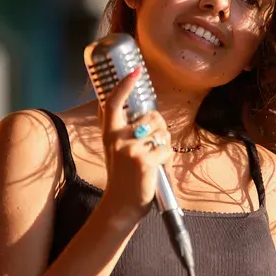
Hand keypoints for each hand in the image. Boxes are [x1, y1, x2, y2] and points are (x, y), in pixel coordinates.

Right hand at [97, 66, 172, 222]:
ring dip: (165, 144)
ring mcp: (131, 149)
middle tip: (153, 143)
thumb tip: (130, 105)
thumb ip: (120, 128)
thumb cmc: (122, 175)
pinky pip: (166, 149)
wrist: (121, 204)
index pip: (113, 103)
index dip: (124, 86)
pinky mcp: (144, 161)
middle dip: (161, 127)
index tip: (135, 71)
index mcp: (109, 133)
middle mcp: (117, 138)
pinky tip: (157, 168)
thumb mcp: (113, 149)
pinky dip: (167, 159)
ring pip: (162, 133)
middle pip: (152, 116)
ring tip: (154, 157)